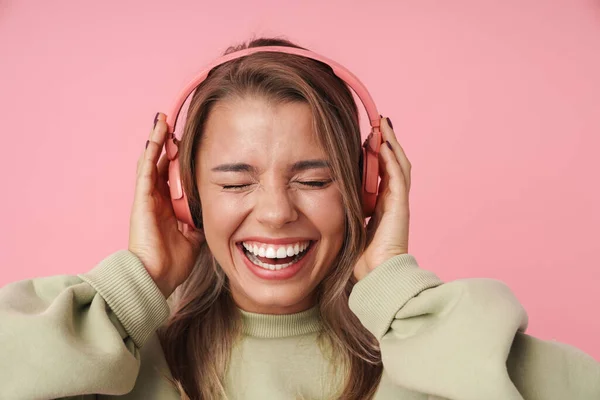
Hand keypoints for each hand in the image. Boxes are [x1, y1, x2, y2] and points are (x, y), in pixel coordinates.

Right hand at [128, 113, 204, 297]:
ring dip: (157, 140)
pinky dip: (151, 151)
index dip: (177, 159)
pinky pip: (146, 169)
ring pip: (151, 161)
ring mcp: (147, 198)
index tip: (187, 143)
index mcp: (167, 207)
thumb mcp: (194, 237)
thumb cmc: (172, 262)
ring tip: (162, 120)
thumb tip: (213, 211)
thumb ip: (200, 221)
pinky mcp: (142, 199)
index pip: (172, 176)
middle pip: (160, 164)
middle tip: (173, 125)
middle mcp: (156, 199)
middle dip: (167, 144)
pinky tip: (157, 135)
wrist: (156, 277)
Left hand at [354, 116, 411, 280]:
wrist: (377, 274)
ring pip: (398, 164)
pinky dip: (391, 159)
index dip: (376, 153)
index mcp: (382, 204)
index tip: (367, 137)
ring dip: (391, 144)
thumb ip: (345, 210)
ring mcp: (398, 201)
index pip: (382, 171)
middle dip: (386, 142)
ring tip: (383, 125)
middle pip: (393, 163)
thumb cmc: (361, 257)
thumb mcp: (349, 226)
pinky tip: (384, 144)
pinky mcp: (400, 205)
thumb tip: (326, 200)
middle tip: (378, 123)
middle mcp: (392, 199)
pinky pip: (398, 176)